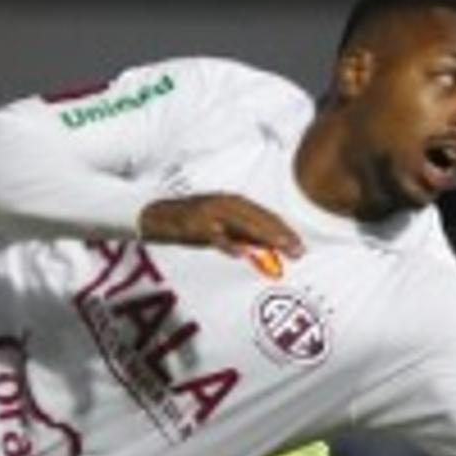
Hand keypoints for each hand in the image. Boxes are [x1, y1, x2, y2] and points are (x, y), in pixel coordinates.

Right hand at [138, 193, 301, 257]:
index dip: (283, 229)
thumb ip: (241, 234)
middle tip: (298, 251)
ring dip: (263, 235)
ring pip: (242, 223)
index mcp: (233, 202)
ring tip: (280, 248)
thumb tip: (265, 248)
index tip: (300, 245)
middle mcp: (225, 203)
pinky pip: (214, 235)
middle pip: (258, 218)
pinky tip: (242, 252)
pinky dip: (228, 242)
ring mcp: (210, 212)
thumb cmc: (192, 223)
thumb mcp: (220, 227)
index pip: (265, 215)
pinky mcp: (194, 224)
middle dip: (280, 234)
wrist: (156, 215)